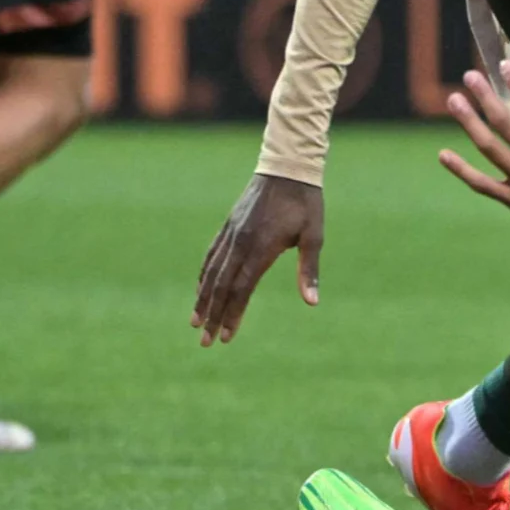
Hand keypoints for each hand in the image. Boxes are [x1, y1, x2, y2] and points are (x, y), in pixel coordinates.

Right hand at [193, 173, 323, 345]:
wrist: (287, 168)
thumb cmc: (305, 204)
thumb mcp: (314, 236)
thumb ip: (309, 270)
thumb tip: (312, 301)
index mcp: (261, 248)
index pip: (242, 289)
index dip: (233, 314)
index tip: (226, 336)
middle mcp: (240, 243)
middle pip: (221, 286)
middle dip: (213, 315)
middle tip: (205, 342)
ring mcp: (231, 233)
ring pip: (211, 272)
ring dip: (202, 299)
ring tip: (195, 322)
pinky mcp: (228, 226)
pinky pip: (211, 255)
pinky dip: (203, 275)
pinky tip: (200, 289)